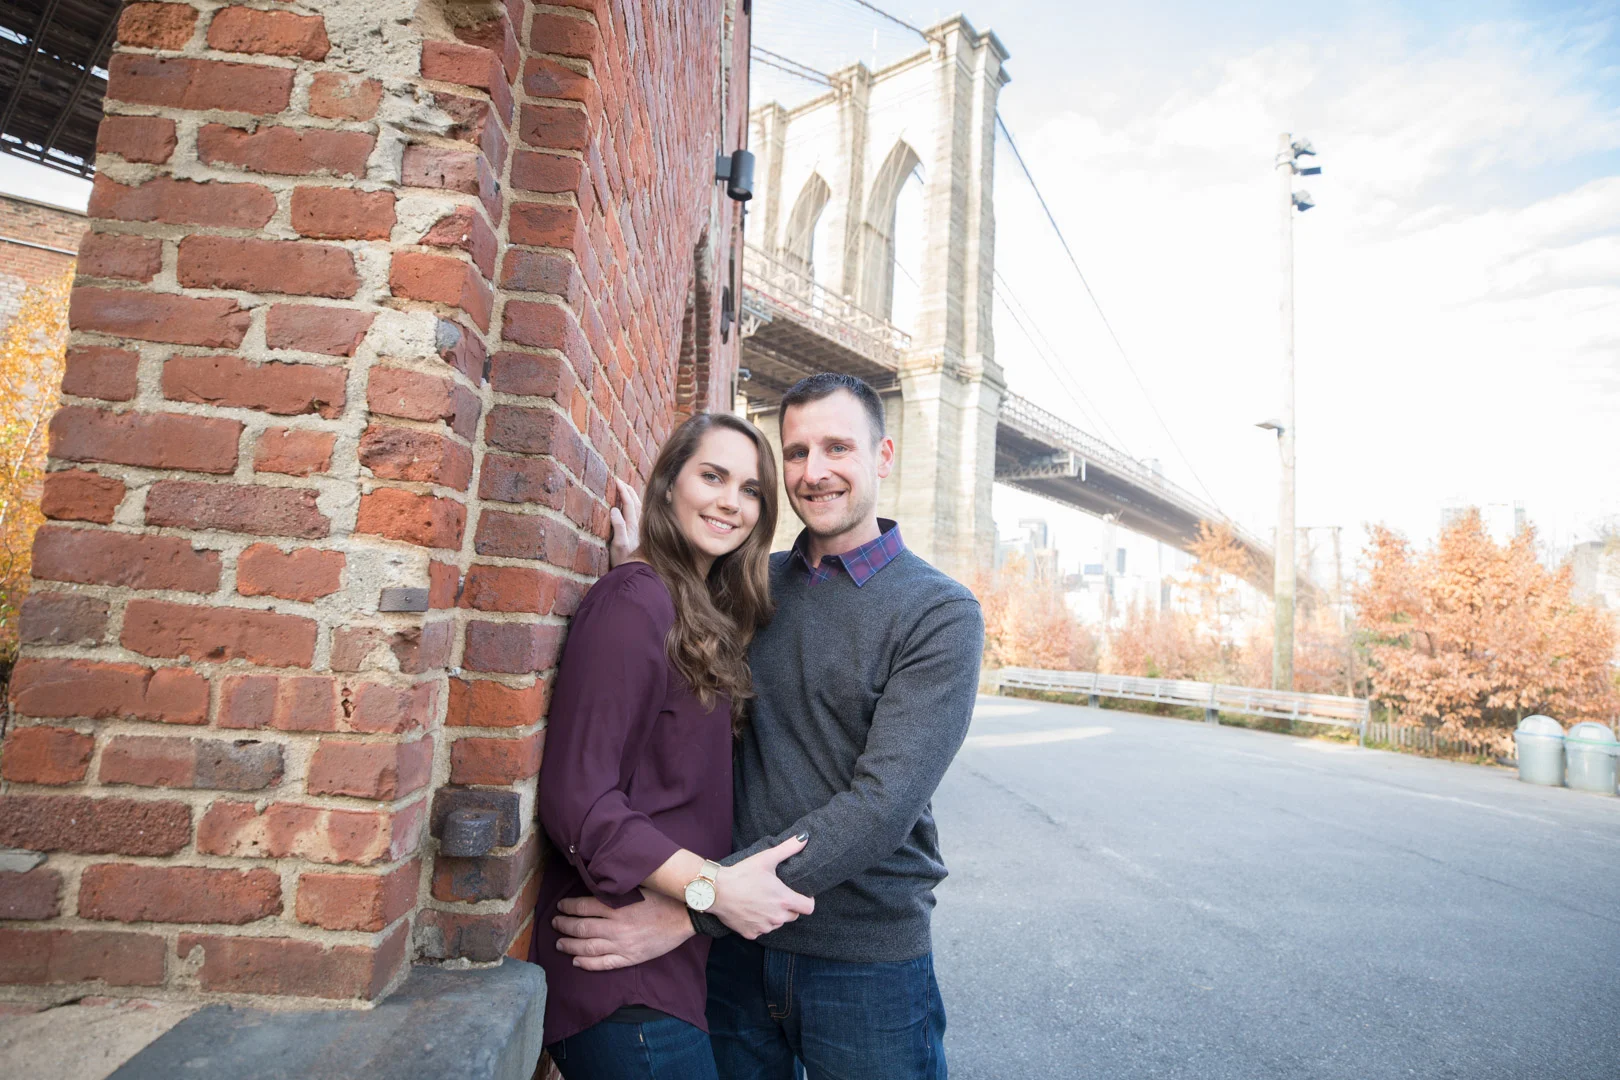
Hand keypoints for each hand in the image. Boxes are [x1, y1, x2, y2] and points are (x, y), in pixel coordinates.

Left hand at [553, 890, 691, 970]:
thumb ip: (616, 888)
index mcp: (616, 906)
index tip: (561, 906)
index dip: (568, 907)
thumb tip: (596, 884)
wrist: (684, 916)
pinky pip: (603, 963)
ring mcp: (622, 944)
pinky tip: (576, 961)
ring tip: (559, 943)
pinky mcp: (630, 958)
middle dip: (564, 925)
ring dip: (569, 945)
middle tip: (555, 923)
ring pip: (587, 947)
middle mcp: (615, 927)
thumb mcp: (638, 885)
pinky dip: (587, 963)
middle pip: (581, 927)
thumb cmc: (662, 897)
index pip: (583, 907)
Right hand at [608, 478, 641, 568]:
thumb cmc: (624, 560)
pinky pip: (636, 514)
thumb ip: (618, 526)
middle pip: (635, 502)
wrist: (634, 572)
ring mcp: (638, 530)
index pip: (629, 503)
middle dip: (628, 490)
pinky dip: (633, 505)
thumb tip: (614, 509)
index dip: (623, 491)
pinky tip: (630, 506)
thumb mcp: (618, 544)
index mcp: (632, 525)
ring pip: (637, 508)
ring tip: (625, 488)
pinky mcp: (636, 534)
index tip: (616, 480)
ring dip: (631, 496)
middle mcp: (637, 526)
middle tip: (619, 480)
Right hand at [711, 835, 814, 939]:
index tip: (801, 894)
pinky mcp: (751, 934)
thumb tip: (804, 837)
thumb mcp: (766, 858)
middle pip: (793, 916)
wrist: (716, 890)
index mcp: (784, 899)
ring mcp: (764, 927)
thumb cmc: (742, 874)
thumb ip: (788, 848)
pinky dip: (759, 922)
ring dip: (774, 915)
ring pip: (777, 923)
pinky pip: (761, 930)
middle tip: (777, 894)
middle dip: (789, 907)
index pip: (809, 908)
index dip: (808, 900)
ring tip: (762, 901)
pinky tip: (751, 910)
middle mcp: (777, 917)